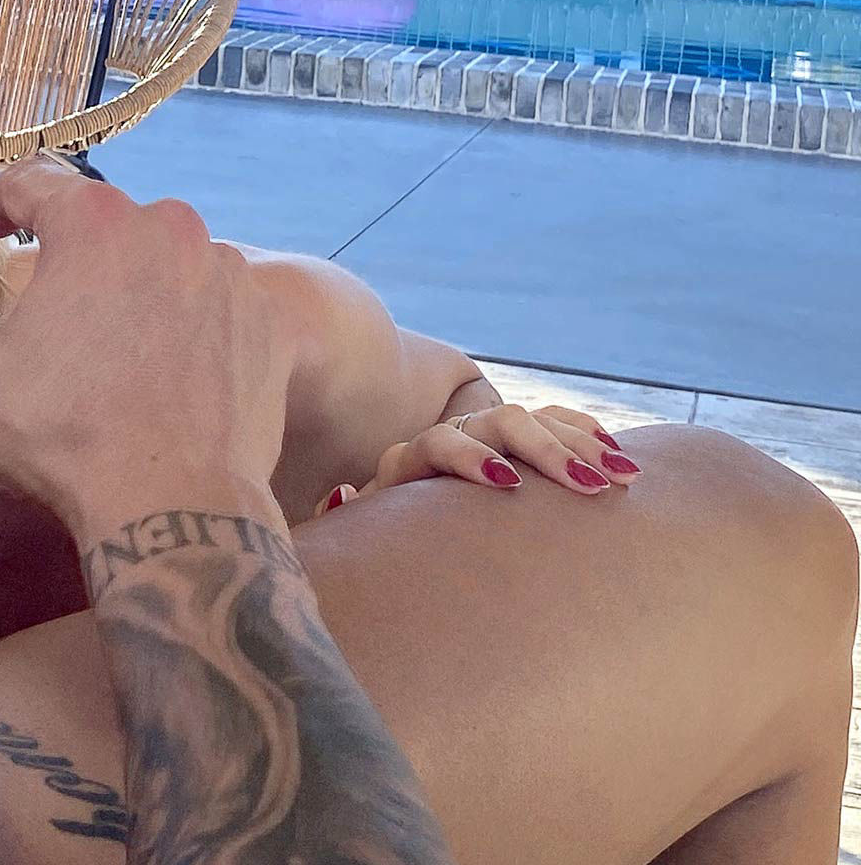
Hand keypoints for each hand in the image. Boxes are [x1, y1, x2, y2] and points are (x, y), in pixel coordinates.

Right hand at [0, 154, 292, 537]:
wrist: (175, 504)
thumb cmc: (62, 436)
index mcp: (95, 225)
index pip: (35, 182)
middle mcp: (171, 230)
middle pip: (109, 221)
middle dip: (74, 250)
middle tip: (48, 292)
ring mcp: (229, 276)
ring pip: (170, 261)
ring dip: (138, 286)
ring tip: (113, 338)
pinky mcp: (268, 324)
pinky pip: (219, 308)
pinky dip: (192, 326)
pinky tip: (169, 368)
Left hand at [315, 403, 642, 514]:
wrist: (396, 518)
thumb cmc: (378, 545)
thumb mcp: (358, 537)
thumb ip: (343, 519)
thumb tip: (343, 493)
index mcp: (408, 464)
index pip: (438, 444)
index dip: (470, 458)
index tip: (506, 483)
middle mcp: (449, 439)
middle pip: (500, 425)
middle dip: (545, 451)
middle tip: (587, 487)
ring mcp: (485, 435)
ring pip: (536, 421)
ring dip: (582, 446)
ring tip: (625, 478)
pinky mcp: (515, 439)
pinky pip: (557, 422)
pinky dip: (589, 437)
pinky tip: (624, 461)